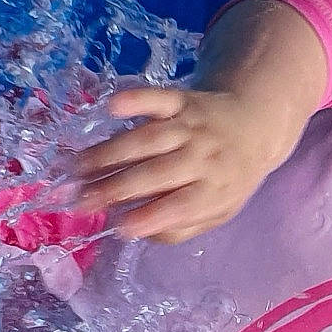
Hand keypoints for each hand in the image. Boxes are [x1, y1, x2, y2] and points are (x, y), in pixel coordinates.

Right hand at [70, 85, 303, 243]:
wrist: (255, 123)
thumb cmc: (228, 177)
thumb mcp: (218, 212)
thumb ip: (181, 228)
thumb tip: (136, 232)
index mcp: (214, 191)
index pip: (181, 207)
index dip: (151, 217)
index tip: (119, 227)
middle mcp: (203, 157)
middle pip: (155, 174)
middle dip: (115, 187)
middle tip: (78, 199)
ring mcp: (191, 126)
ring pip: (147, 140)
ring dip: (109, 153)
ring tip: (76, 168)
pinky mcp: (182, 100)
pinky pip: (158, 98)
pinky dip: (137, 99)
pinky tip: (112, 106)